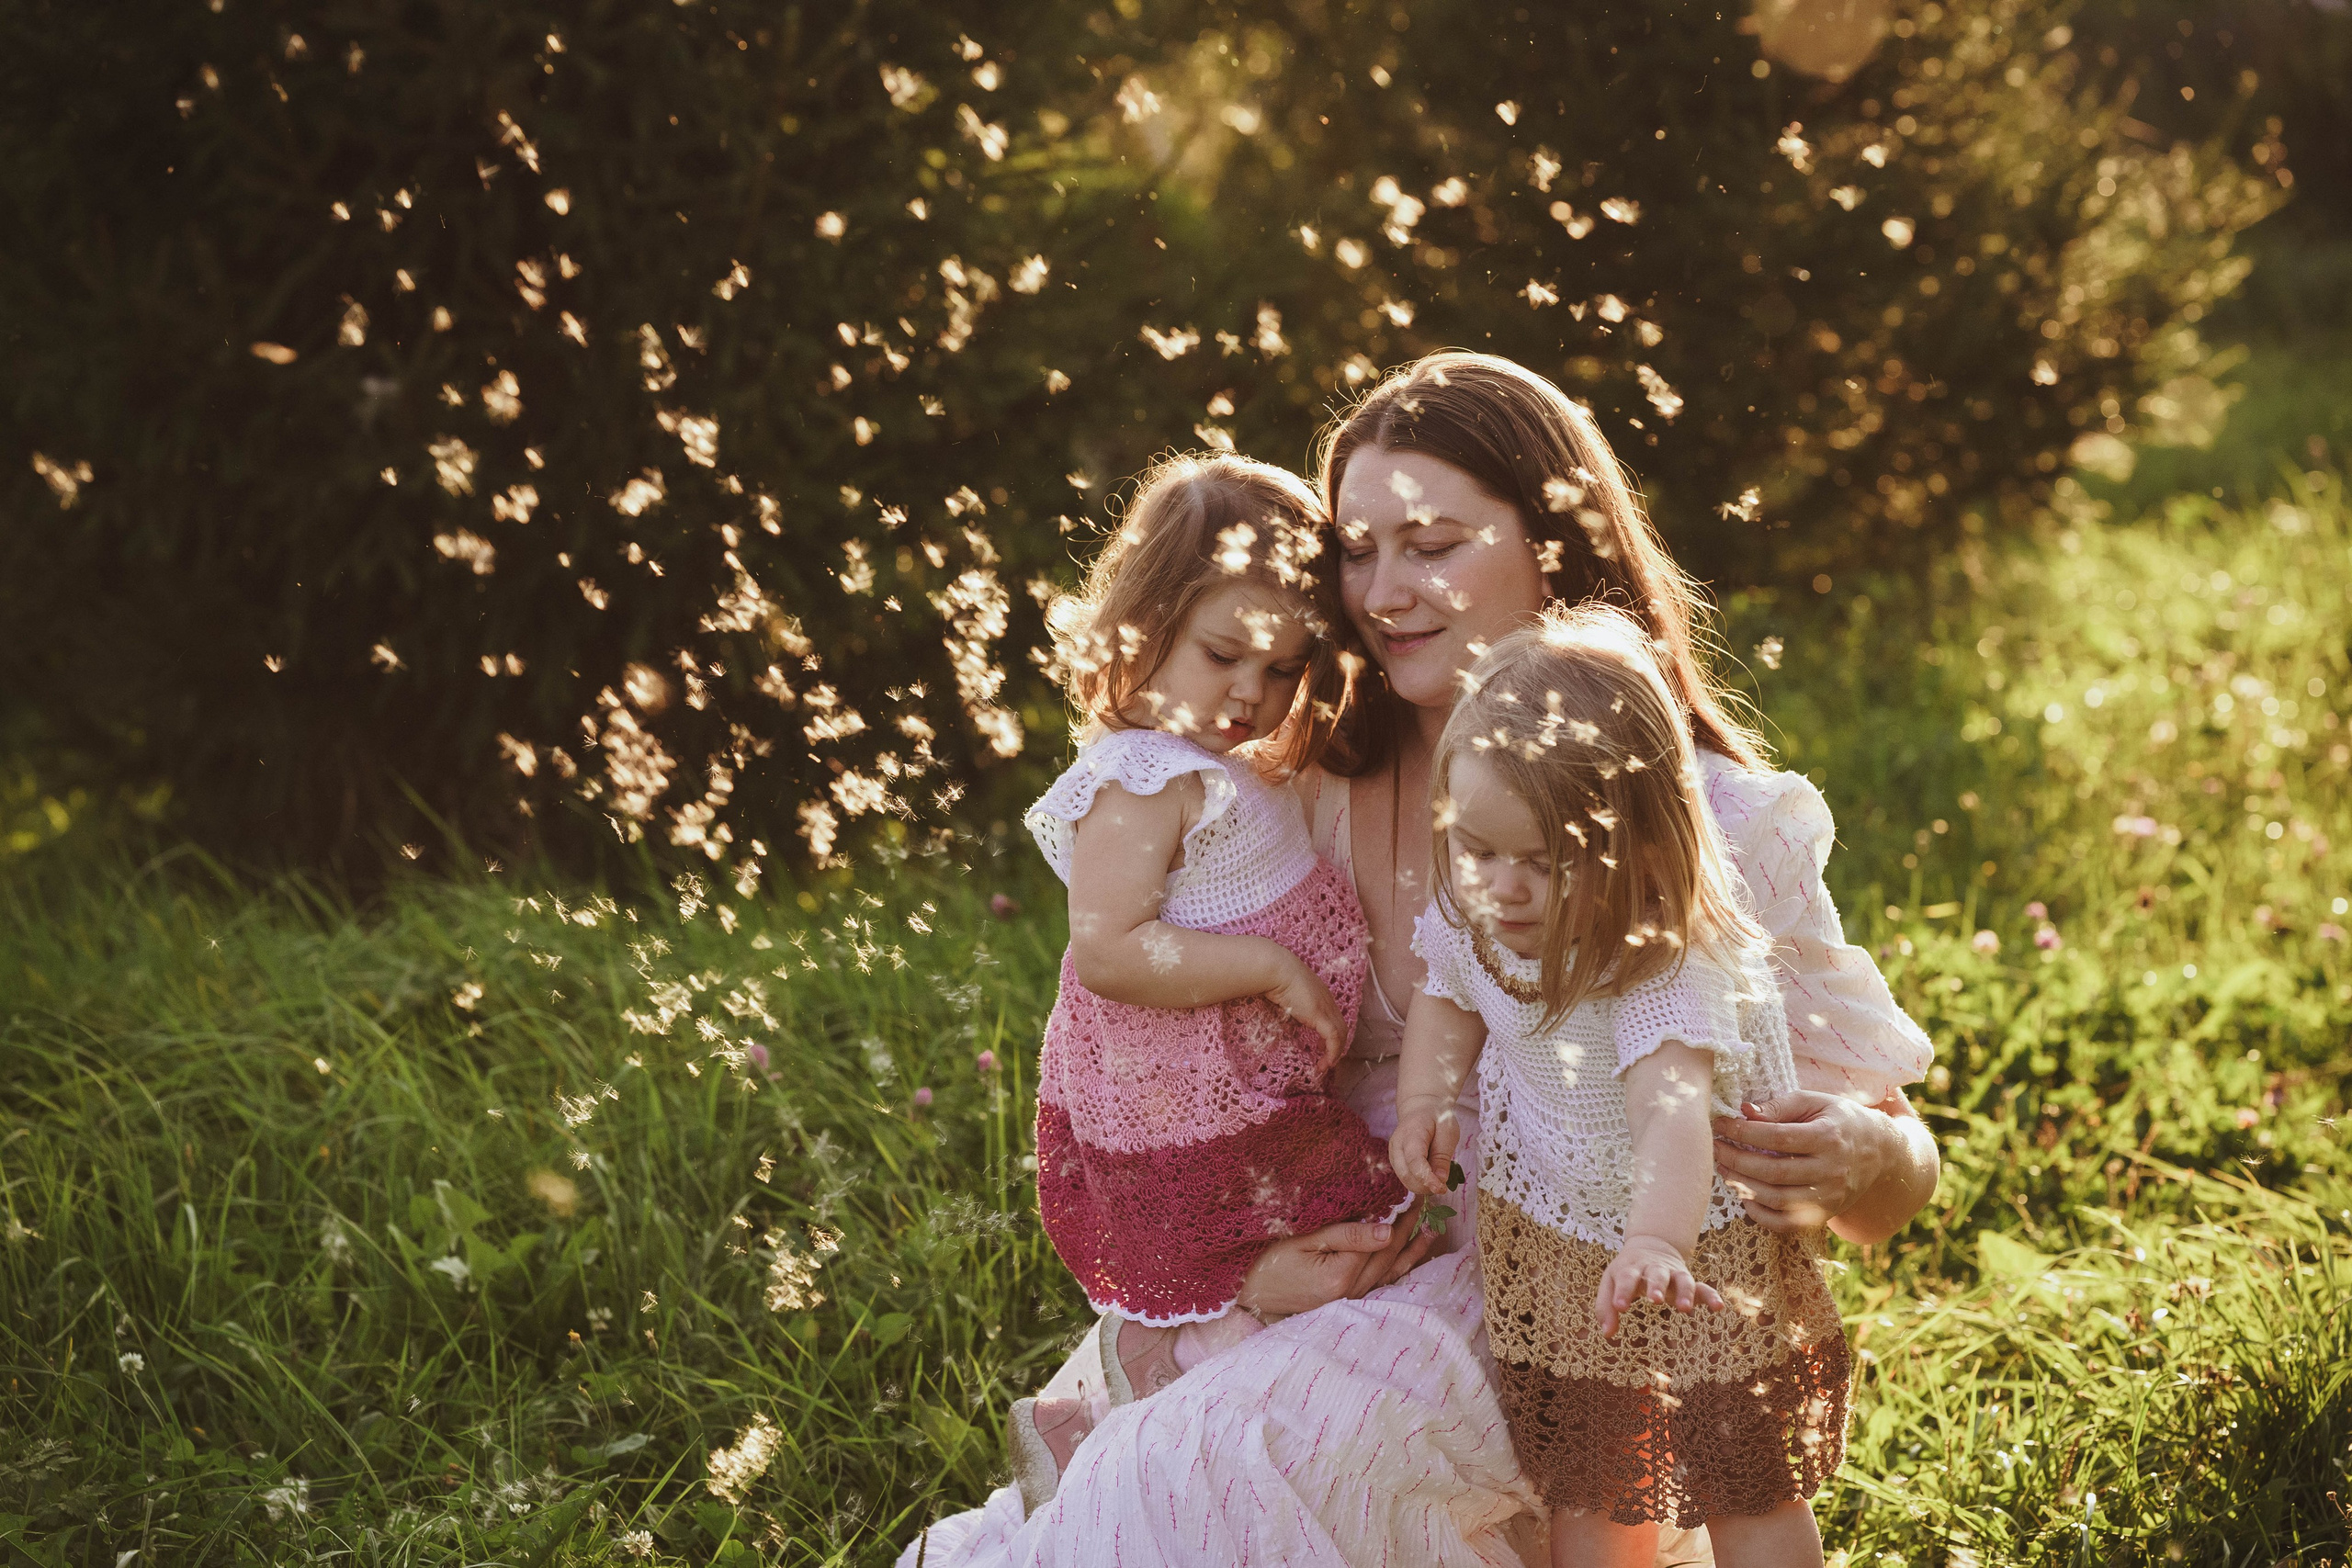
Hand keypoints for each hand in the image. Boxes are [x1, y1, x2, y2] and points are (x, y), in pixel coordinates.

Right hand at [1234, 1207, 1434, 1319]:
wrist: (1246, 1288)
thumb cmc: (1267, 1257)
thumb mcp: (1304, 1240)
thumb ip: (1348, 1235)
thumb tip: (1388, 1230)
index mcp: (1340, 1277)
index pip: (1382, 1242)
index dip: (1401, 1217)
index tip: (1414, 1193)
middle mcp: (1351, 1293)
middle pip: (1390, 1255)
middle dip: (1411, 1227)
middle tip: (1427, 1201)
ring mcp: (1349, 1299)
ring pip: (1391, 1271)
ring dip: (1413, 1248)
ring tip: (1434, 1227)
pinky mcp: (1345, 1298)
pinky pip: (1381, 1282)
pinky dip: (1400, 1266)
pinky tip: (1412, 1254)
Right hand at [1263, 947, 1346, 1069]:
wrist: (1276, 969)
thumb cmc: (1275, 977)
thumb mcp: (1285, 993)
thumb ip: (1291, 1005)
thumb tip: (1288, 1016)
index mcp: (1320, 994)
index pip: (1333, 1017)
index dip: (1331, 1033)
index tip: (1321, 1046)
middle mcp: (1327, 1000)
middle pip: (1341, 1027)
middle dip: (1336, 1046)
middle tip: (1326, 1059)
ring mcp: (1326, 1007)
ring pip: (1341, 1034)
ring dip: (1335, 1052)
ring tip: (1325, 1065)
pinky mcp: (1320, 1015)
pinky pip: (1334, 1038)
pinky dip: (1333, 1052)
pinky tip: (1326, 1062)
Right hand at [1387, 1101, 1460, 1197]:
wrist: (1420, 1109)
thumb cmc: (1436, 1119)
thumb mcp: (1448, 1132)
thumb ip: (1442, 1157)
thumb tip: (1440, 1181)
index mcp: (1411, 1134)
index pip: (1414, 1161)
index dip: (1427, 1178)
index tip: (1441, 1188)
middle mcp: (1396, 1146)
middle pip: (1406, 1175)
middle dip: (1425, 1186)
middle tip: (1444, 1186)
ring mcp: (1393, 1155)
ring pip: (1405, 1180)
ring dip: (1422, 1186)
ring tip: (1438, 1178)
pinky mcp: (1396, 1162)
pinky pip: (1406, 1178)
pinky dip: (1419, 1182)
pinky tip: (1430, 1175)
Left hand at [1592, 1233, 1721, 1337]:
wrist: (1651, 1245)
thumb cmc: (1627, 1271)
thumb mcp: (1610, 1282)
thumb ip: (1605, 1308)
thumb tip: (1607, 1335)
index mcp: (1631, 1267)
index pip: (1626, 1277)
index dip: (1623, 1291)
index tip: (1620, 1307)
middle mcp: (1654, 1268)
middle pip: (1657, 1274)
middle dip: (1656, 1286)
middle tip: (1655, 1300)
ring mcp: (1673, 1273)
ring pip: (1682, 1279)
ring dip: (1685, 1292)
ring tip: (1685, 1309)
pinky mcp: (1687, 1280)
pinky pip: (1702, 1287)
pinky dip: (1711, 1295)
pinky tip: (1718, 1307)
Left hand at [1711, 1089, 1898, 1233]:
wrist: (1879, 1151)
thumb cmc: (1838, 1120)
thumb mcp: (1815, 1102)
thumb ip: (1779, 1105)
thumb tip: (1743, 1112)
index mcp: (1829, 1138)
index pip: (1777, 1138)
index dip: (1743, 1132)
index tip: (1721, 1124)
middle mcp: (1831, 1171)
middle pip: (1774, 1172)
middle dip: (1737, 1159)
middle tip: (1714, 1147)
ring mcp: (1829, 1197)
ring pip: (1777, 1199)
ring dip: (1742, 1185)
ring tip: (1724, 1167)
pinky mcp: (1824, 1215)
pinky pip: (1785, 1223)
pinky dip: (1759, 1214)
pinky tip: (1743, 1195)